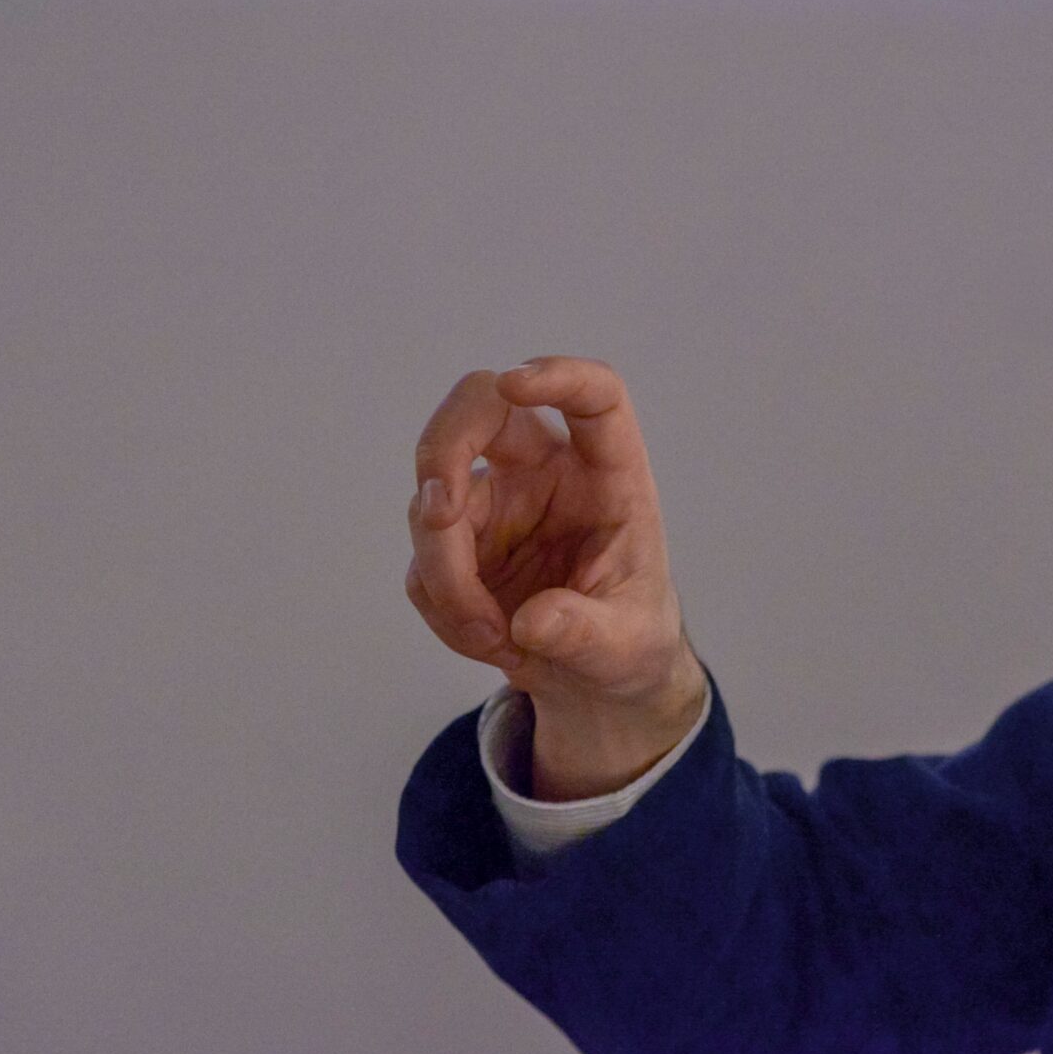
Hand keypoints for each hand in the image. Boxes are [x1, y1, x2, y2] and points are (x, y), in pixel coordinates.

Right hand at [407, 359, 707, 799]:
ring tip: (491, 636)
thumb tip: (533, 622)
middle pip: (481, 407)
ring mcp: (494, 501)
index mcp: (608, 474)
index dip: (559, 377)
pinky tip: (486, 639)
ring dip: (446, 570)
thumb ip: (586, 632)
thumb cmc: (630, 637)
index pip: (594, 396)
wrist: (596, 676)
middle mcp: (546, 472)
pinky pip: (423, 563)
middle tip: (439, 511)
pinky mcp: (456, 543)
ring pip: (435, 501)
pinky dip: (442, 606)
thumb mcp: (626, 646)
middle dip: (444, 446)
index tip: (515, 382)